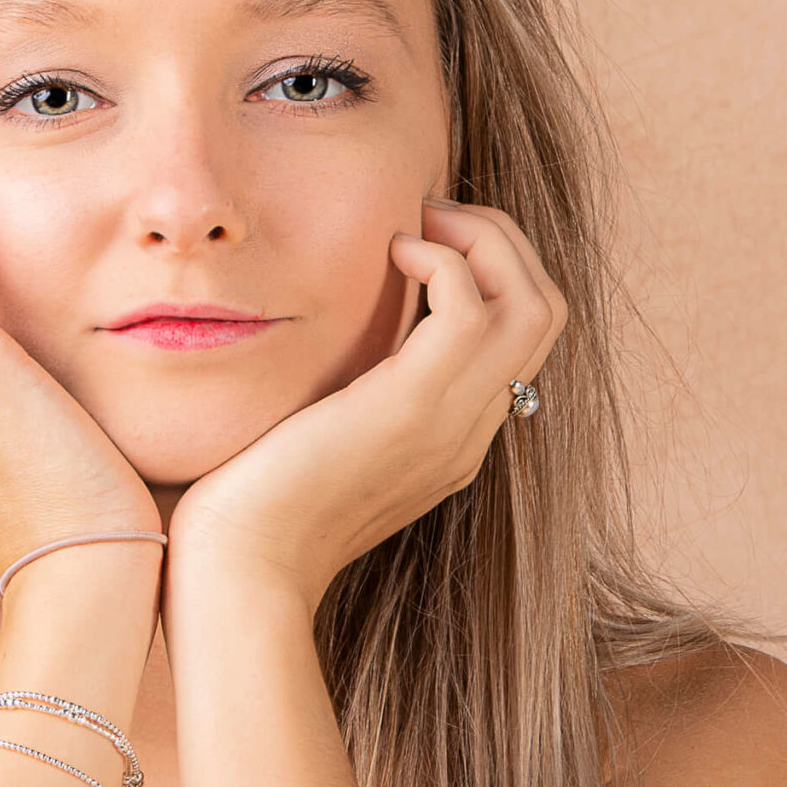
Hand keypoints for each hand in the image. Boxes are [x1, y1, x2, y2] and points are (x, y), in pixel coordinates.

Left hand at [165, 199, 566, 614]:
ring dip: (484, 239)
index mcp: (454, 440)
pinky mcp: (411, 409)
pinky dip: (443, 261)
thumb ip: (349, 393)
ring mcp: (450, 424)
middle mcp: (469, 433)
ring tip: (420, 224)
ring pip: (533, 302)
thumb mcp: (318, 440)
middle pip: (546, 310)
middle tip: (433, 214)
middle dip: (502, 240)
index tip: (427, 239)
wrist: (240, 572)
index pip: (522, 338)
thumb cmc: (253, 510)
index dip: (493, 270)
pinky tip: (391, 254)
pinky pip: (471, 309)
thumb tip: (334, 336)